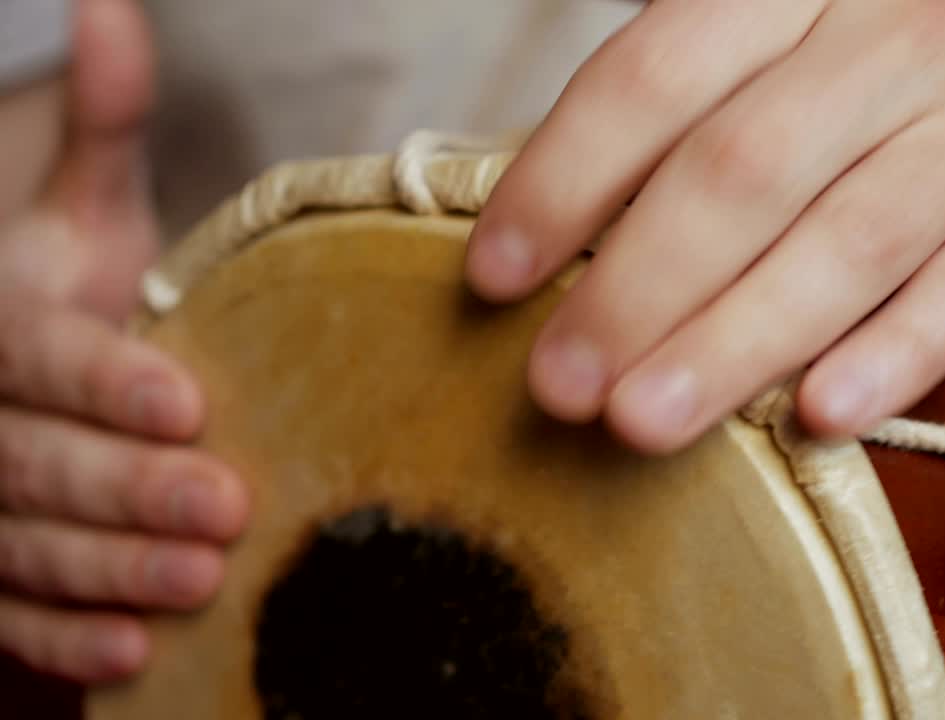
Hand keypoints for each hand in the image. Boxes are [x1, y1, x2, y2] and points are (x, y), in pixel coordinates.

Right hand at [0, 0, 246, 683]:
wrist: (37, 372)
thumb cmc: (75, 285)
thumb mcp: (84, 210)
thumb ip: (96, 129)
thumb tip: (113, 10)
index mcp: (1, 321)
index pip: (36, 355)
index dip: (102, 382)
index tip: (186, 402)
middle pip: (31, 458)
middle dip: (122, 487)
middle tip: (224, 506)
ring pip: (20, 542)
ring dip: (106, 568)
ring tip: (197, 584)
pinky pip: (8, 609)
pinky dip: (63, 634)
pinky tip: (132, 653)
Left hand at [466, 0, 944, 452]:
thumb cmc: (903, 29)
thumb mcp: (798, 11)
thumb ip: (694, 89)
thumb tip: (548, 212)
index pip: (656, 75)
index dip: (563, 178)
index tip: (493, 273)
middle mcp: (898, 39)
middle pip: (741, 171)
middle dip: (635, 287)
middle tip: (557, 384)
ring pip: (847, 244)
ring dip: (735, 341)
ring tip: (641, 421)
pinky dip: (894, 356)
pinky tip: (817, 418)